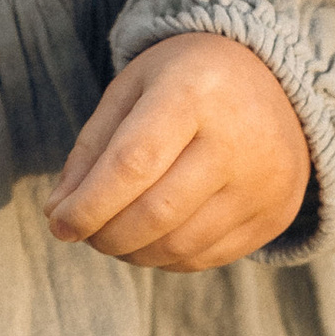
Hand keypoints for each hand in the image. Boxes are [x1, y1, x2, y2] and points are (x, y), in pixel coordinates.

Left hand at [46, 33, 312, 269]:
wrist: (274, 78)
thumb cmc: (186, 80)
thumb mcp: (132, 89)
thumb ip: (92, 148)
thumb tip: (59, 213)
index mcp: (194, 92)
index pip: (133, 165)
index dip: (89, 205)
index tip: (59, 223)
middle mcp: (239, 139)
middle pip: (157, 213)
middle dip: (106, 234)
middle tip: (83, 232)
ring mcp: (265, 182)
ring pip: (180, 245)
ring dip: (132, 251)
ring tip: (113, 234)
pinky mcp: (275, 214)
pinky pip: (207, 257)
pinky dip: (166, 257)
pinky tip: (152, 237)